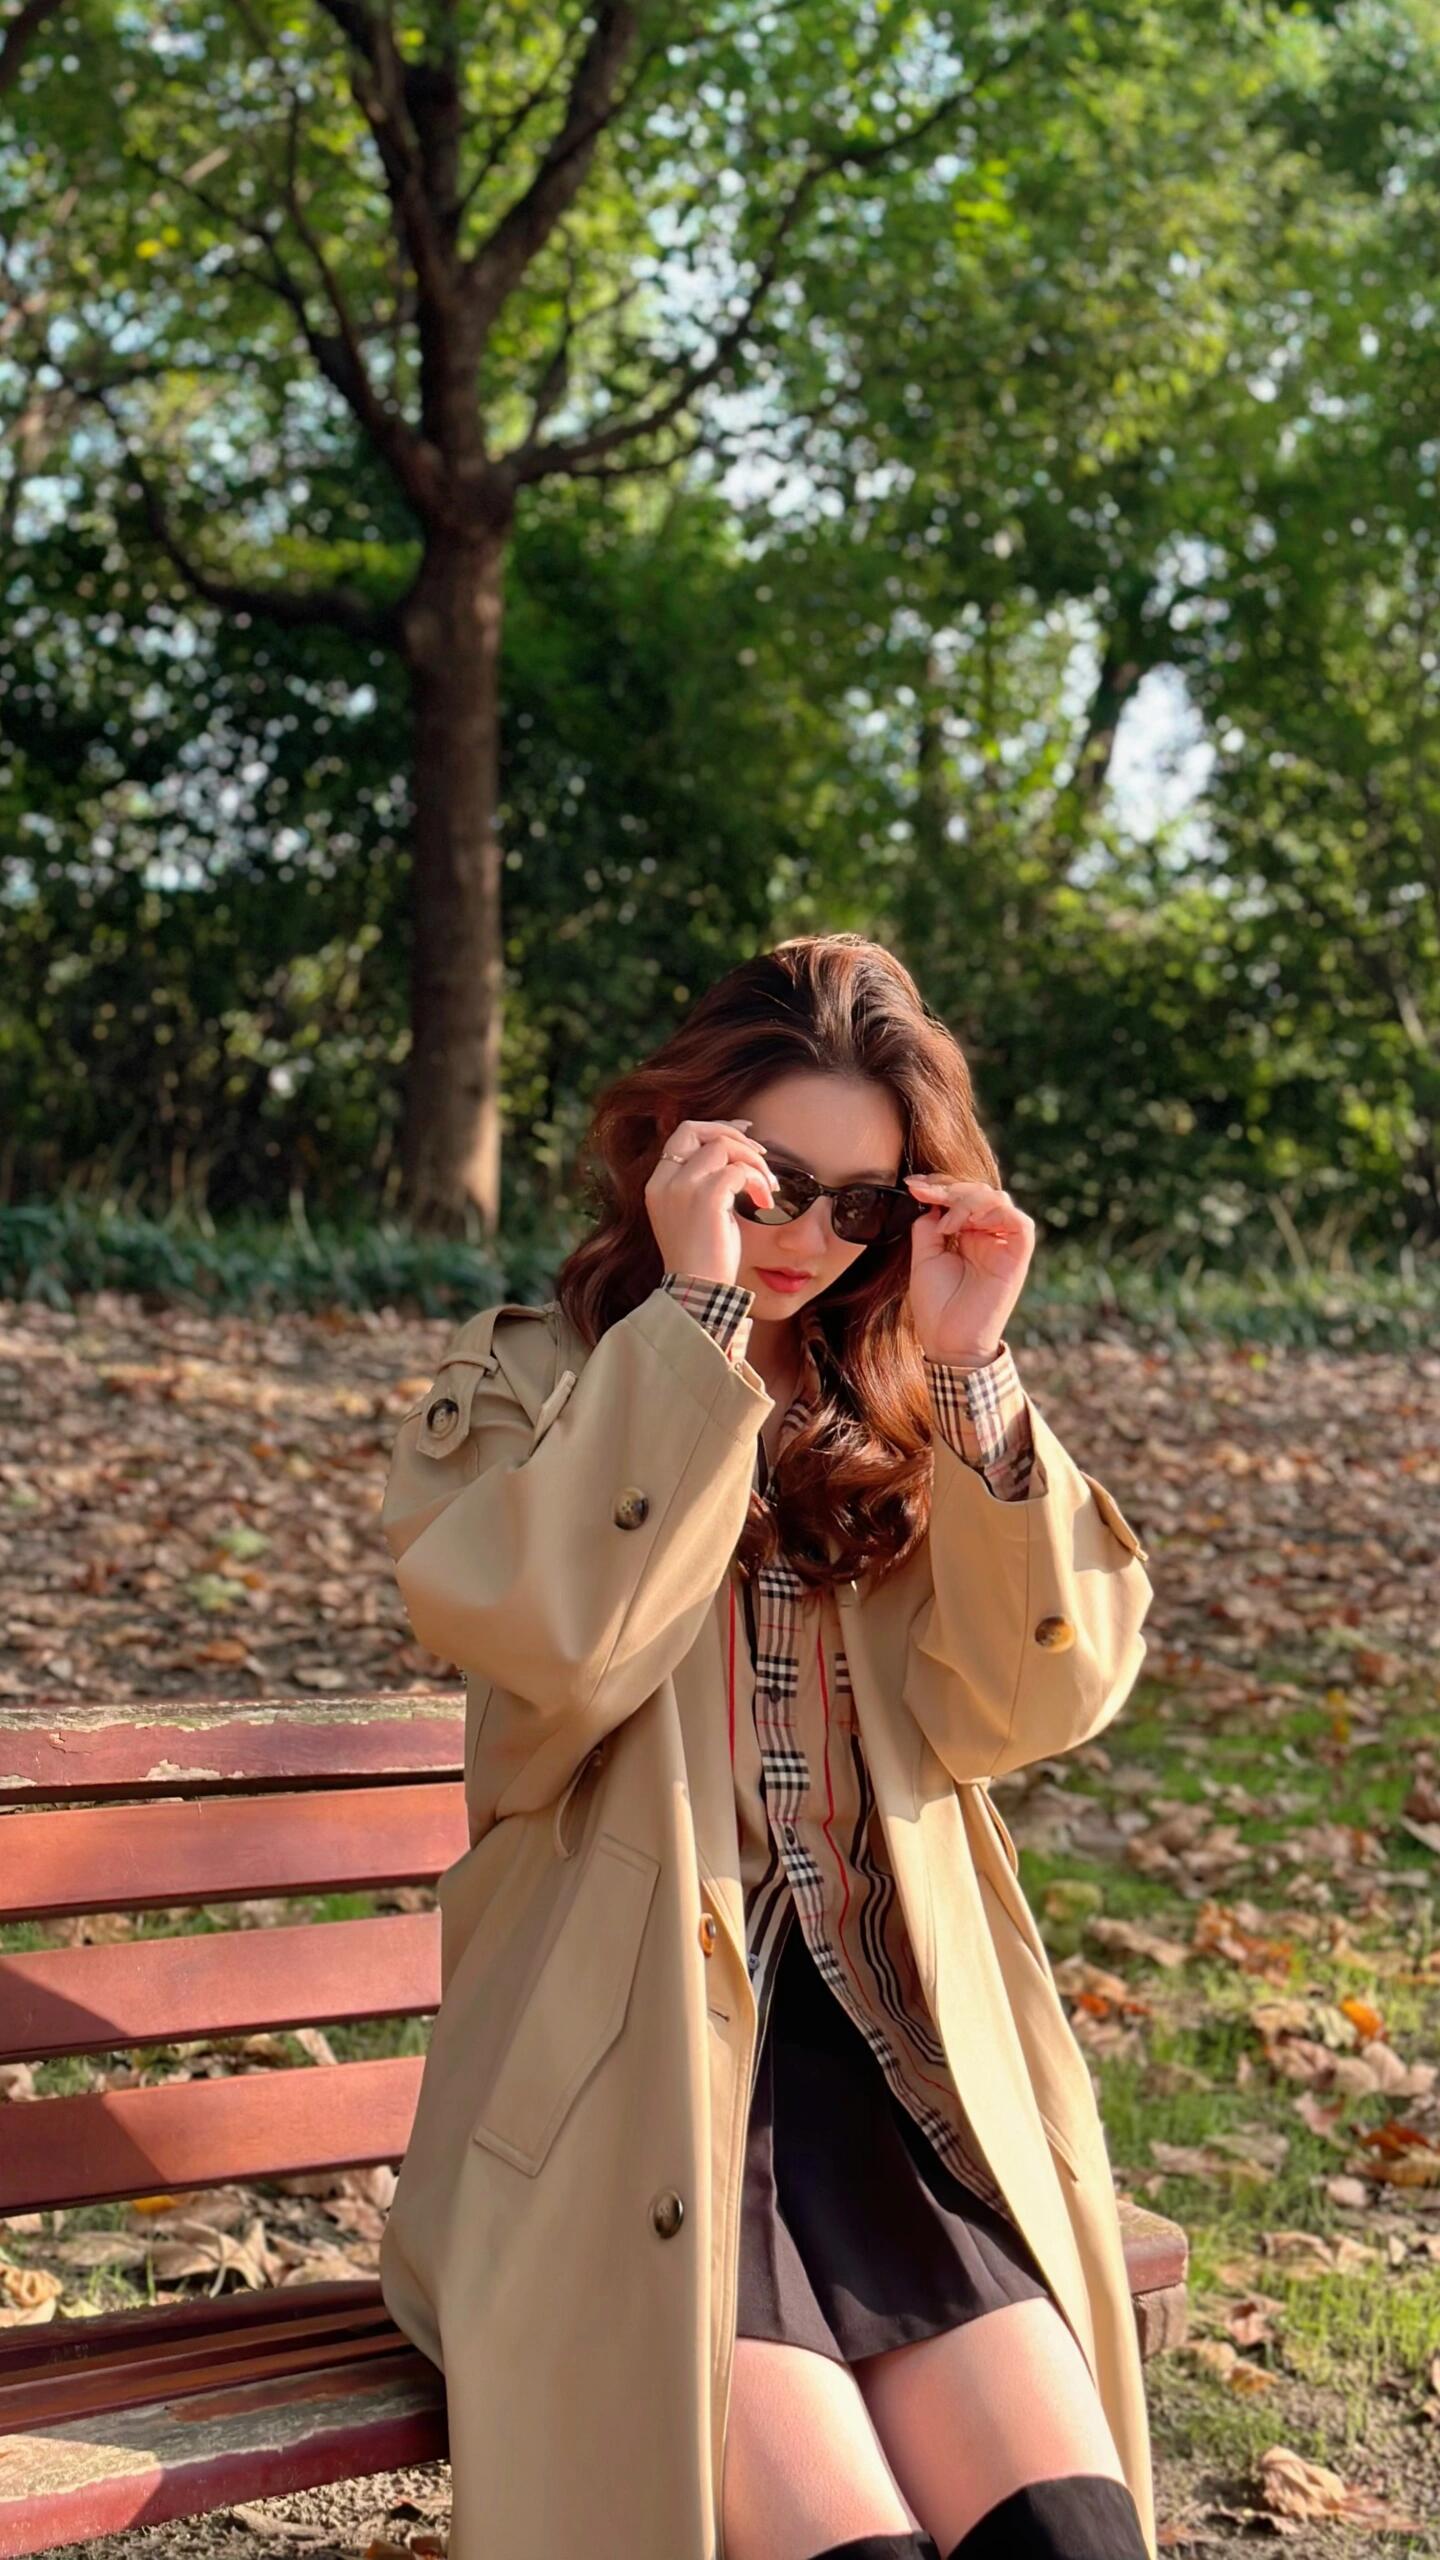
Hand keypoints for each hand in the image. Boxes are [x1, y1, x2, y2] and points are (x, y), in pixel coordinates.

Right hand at [645, 1118, 777, 1286]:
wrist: (697, 1291)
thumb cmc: (702, 1259)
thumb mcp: (693, 1214)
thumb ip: (702, 1183)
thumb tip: (732, 1157)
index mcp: (658, 1184)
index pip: (683, 1135)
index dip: (715, 1129)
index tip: (744, 1136)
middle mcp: (665, 1181)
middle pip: (697, 1129)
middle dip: (733, 1134)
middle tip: (762, 1153)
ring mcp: (683, 1187)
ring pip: (723, 1146)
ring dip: (754, 1162)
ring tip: (768, 1187)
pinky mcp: (707, 1198)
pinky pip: (739, 1170)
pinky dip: (758, 1181)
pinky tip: (765, 1203)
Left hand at [902, 1174, 1034, 1362]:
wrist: (948, 1341)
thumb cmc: (937, 1306)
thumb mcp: (925, 1257)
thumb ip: (929, 1225)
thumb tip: (931, 1200)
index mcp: (968, 1235)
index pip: (962, 1196)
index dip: (939, 1185)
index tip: (913, 1186)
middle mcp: (988, 1236)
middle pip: (979, 1191)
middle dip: (949, 1187)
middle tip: (922, 1193)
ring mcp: (1004, 1245)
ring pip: (997, 1199)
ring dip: (966, 1199)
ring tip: (944, 1223)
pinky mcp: (1018, 1256)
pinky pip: (1018, 1221)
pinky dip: (991, 1212)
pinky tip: (962, 1226)